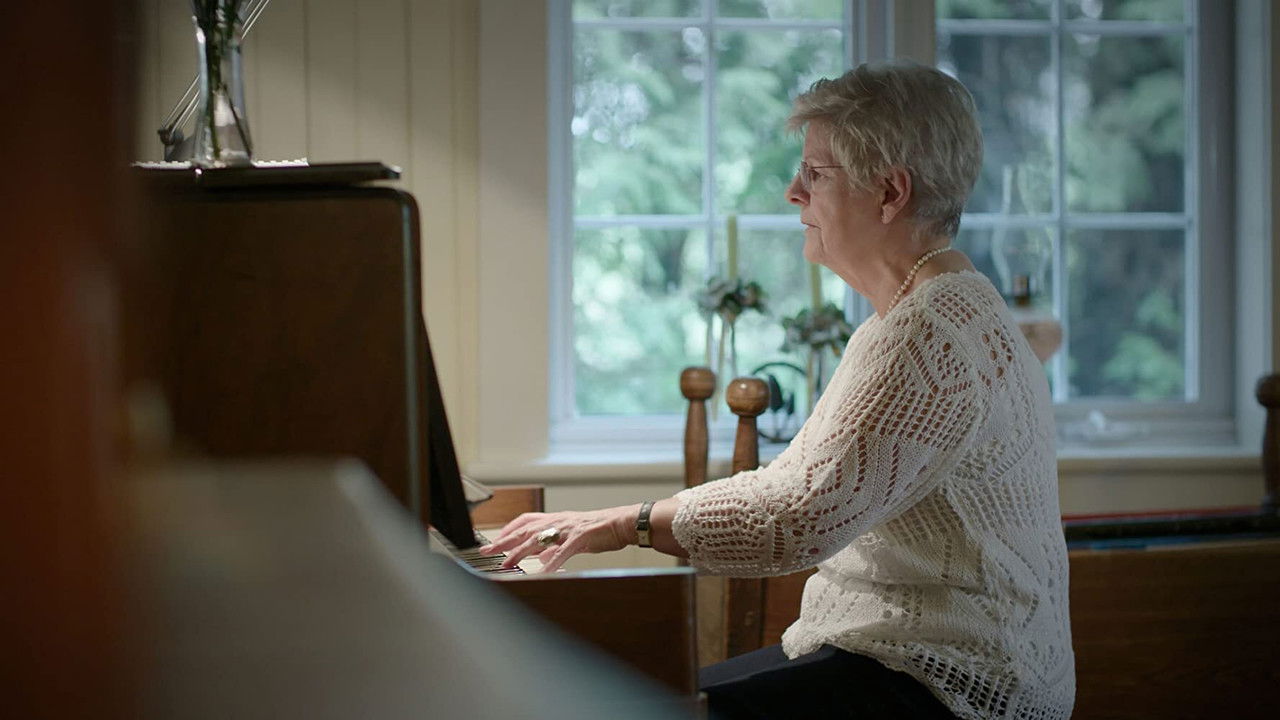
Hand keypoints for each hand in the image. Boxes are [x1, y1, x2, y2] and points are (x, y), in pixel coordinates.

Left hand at [479, 505, 637, 572]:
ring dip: (520, 552)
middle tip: (488, 551)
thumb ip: (555, 546)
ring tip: (507, 563)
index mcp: (555, 519)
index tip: (494, 541)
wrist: (621, 523)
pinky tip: (542, 572)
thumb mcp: (572, 537)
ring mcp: (568, 529)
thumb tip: (541, 557)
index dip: (507, 530)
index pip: (525, 521)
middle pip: (525, 530)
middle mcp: (558, 521)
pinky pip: (562, 551)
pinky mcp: (580, 538)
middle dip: (504, 541)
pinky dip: (550, 563)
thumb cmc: (598, 530)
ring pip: (538, 539)